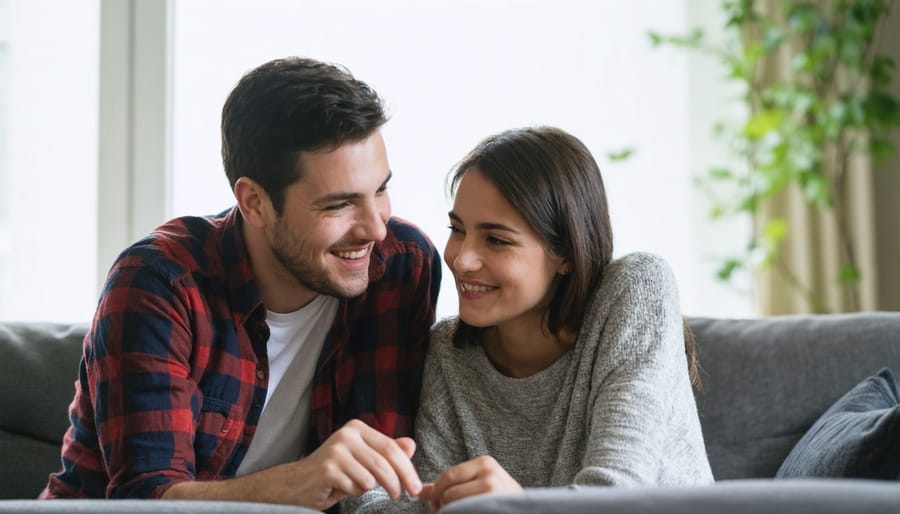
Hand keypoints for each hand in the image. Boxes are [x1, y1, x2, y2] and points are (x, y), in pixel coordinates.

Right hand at [163, 419, 420, 510]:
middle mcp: (347, 433)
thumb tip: (411, 445)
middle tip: (403, 496)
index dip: (407, 468)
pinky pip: (356, 485)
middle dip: (399, 482)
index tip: (416, 486)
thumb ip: (386, 452)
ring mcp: (337, 448)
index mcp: (358, 428)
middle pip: (385, 461)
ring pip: (372, 476)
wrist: (296, 485)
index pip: (392, 448)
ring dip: (369, 489)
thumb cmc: (333, 474)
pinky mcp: (328, 466)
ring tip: (357, 488)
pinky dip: (353, 492)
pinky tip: (340, 488)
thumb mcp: (363, 462)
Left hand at [420, 455, 521, 511]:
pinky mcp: (491, 508)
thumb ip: (450, 485)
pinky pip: (462, 513)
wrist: (526, 512)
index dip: (436, 492)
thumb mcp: (477, 485)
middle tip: (441, 512)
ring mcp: (492, 494)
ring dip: (447, 513)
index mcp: (485, 463)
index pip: (448, 476)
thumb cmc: (498, 500)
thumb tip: (419, 491)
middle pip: (448, 492)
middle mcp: (490, 475)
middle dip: (439, 505)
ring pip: (453, 505)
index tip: (435, 504)